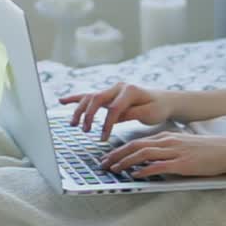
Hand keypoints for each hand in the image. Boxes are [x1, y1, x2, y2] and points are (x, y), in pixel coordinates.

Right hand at [57, 83, 173, 140]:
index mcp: (130, 90)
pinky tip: (62, 101)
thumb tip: (114, 119)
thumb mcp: (150, 113)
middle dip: (89, 115)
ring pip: (90, 97)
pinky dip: (76, 99)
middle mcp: (118, 87)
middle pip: (97, 98)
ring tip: (74, 124)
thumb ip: (132, 114)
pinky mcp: (108, 95)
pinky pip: (89, 96)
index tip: (103, 139)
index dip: (107, 124)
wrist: (163, 100)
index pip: (114, 108)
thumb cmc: (158, 108)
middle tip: (86, 131)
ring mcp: (111, 90)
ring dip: (80, 110)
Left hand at [100, 132, 225, 178]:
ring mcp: (174, 152)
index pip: (137, 142)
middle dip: (116, 155)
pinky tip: (134, 175)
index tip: (108, 157)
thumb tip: (151, 159)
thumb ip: (166, 150)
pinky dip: (144, 170)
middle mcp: (167, 142)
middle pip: (135, 146)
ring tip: (114, 169)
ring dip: (125, 162)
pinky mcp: (182, 164)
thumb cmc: (206, 151)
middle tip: (103, 164)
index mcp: (166, 137)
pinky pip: (158, 166)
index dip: (120, 150)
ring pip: (143, 154)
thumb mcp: (182, 145)